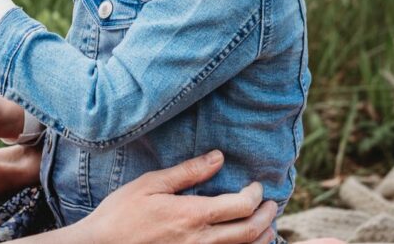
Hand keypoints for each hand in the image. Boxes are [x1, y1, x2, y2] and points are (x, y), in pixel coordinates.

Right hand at [63, 151, 277, 243]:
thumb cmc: (122, 213)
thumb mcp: (150, 184)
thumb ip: (187, 172)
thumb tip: (218, 157)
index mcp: (192, 215)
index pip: (241, 206)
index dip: (255, 194)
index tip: (255, 185)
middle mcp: (201, 241)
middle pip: (250, 232)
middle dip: (267, 215)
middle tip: (271, 203)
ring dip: (262, 237)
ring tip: (266, 224)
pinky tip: (244, 242)